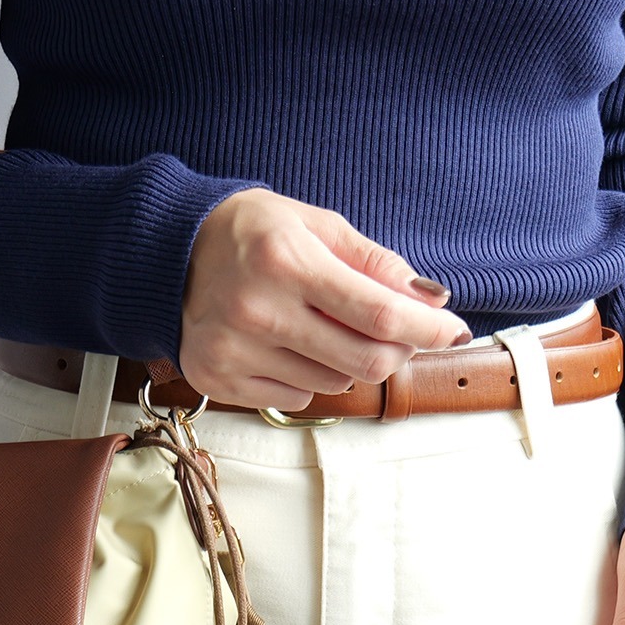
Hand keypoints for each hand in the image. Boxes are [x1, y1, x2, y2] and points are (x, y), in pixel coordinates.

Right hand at [179, 187, 472, 411]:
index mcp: (286, 261)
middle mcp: (257, 311)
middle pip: (365, 361)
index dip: (429, 328)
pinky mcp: (218, 380)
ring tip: (322, 326)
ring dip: (348, 361)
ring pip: (334, 383)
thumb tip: (432, 299)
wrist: (171, 251)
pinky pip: (296, 398)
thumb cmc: (253, 233)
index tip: (454, 330)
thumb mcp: (317, 226)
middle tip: (398, 331)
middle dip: (397, 350)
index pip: (380, 314)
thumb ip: (376, 263)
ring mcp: (234, 351)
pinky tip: (286, 344)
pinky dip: (308, 377)